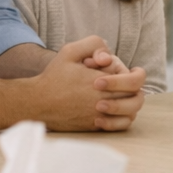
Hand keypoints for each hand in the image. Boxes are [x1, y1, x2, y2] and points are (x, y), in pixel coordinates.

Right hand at [31, 37, 145, 130]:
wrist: (36, 103)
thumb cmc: (54, 77)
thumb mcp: (70, 51)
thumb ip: (93, 44)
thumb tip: (109, 58)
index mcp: (101, 83)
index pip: (135, 81)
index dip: (136, 74)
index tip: (132, 71)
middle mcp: (104, 102)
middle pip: (136, 98)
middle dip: (133, 88)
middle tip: (126, 83)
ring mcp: (100, 117)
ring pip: (131, 114)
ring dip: (130, 104)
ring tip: (122, 95)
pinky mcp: (95, 127)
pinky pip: (119, 126)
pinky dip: (122, 119)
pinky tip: (113, 110)